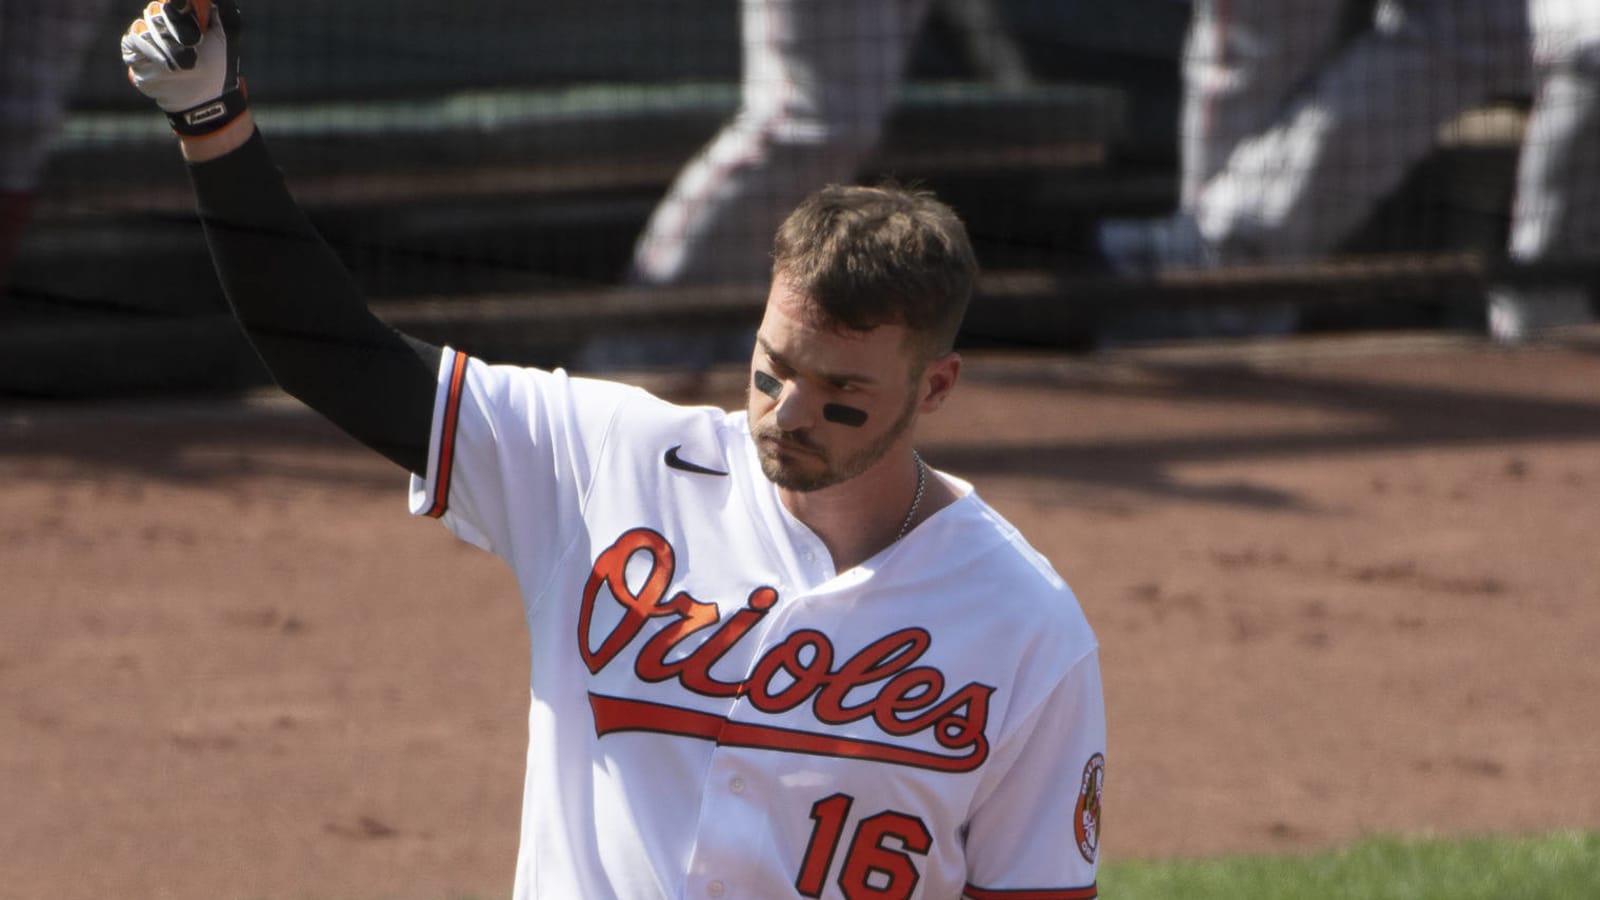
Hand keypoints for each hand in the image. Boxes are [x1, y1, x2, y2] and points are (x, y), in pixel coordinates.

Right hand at [121, 0, 245, 135]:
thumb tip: (210, 0)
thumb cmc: (217, 64)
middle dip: (177, 27)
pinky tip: (165, 63)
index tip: (185, 7)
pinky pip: (134, 38)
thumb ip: (216, 12)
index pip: (173, 1)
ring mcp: (146, 34)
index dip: (178, 4)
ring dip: (168, 44)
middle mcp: (161, 21)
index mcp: (181, 14)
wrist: (205, 94)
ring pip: (147, 25)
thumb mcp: (223, 36)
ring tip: (185, 63)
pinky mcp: (133, 50)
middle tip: (193, 42)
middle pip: (159, 10)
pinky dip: (150, 49)